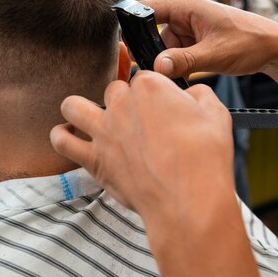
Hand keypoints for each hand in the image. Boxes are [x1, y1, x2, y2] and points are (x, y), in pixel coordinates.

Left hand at [50, 70, 234, 217]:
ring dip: (80, 109)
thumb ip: (198, 93)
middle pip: (112, 90)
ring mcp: (103, 130)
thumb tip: (190, 93)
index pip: (144, 77)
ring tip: (90, 117)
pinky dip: (62, 137)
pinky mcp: (93, 159)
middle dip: (123, 101)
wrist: (188, 200)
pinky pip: (62, 141)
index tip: (160, 106)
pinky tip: (70, 137)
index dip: (153, 92)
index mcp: (150, 86)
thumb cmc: (204, 157)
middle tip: (137, 120)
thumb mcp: (215, 113)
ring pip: (73, 106)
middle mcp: (121, 103)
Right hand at [143, 0, 277, 77]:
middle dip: (153, 53)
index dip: (131, 24)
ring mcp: (189, 30)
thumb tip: (157, 67)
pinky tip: (186, 76)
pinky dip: (178, 67)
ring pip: (164, 48)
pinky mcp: (195, 43)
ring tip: (179, 75)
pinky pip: (176, 55)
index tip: (122, 45)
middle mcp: (185, 16)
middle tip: (154, 71)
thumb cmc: (251, 41)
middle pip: (152, 34)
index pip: (147, 9)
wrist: (273, 49)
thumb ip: (184, 61)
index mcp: (187, 7)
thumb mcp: (215, 54)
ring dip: (167, 63)